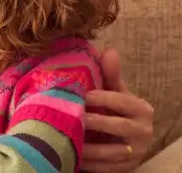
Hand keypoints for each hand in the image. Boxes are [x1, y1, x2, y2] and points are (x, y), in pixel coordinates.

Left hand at [82, 47, 153, 171]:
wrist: (126, 138)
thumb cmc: (116, 110)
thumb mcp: (115, 92)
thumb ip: (110, 75)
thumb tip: (109, 50)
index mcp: (141, 109)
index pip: (122, 101)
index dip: (102, 98)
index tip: (81, 95)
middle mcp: (144, 131)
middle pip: (118, 127)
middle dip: (95, 122)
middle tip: (72, 117)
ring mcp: (136, 152)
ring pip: (112, 151)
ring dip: (90, 147)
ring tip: (68, 138)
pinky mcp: (127, 168)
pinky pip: (108, 168)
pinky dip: (90, 164)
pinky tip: (73, 156)